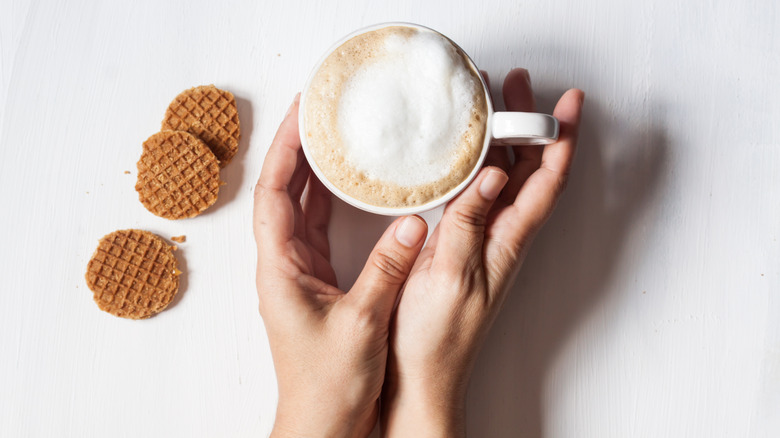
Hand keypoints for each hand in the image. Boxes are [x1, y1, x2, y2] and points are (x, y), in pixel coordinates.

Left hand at [253, 95, 428, 437]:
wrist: (322, 422)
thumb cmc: (327, 383)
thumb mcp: (362, 323)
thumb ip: (386, 270)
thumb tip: (413, 224)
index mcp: (280, 268)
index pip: (272, 192)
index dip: (283, 148)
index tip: (301, 112)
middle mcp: (284, 263)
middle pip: (283, 190)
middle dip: (298, 147)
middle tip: (321, 110)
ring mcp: (300, 271)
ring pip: (302, 206)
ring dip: (314, 170)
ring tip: (336, 134)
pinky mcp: (318, 281)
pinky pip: (321, 227)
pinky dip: (333, 200)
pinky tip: (352, 183)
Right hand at [381, 69, 584, 436]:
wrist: (420, 375)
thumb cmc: (436, 337)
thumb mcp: (451, 276)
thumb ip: (468, 224)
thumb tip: (491, 174)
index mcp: (507, 241)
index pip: (546, 182)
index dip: (561, 139)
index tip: (569, 102)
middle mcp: (501, 235)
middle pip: (527, 169)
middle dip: (528, 122)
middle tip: (515, 83)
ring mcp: (480, 239)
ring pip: (502, 177)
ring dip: (502, 137)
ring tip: (490, 102)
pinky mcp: (457, 244)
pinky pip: (475, 193)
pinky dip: (474, 162)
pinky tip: (462, 152)